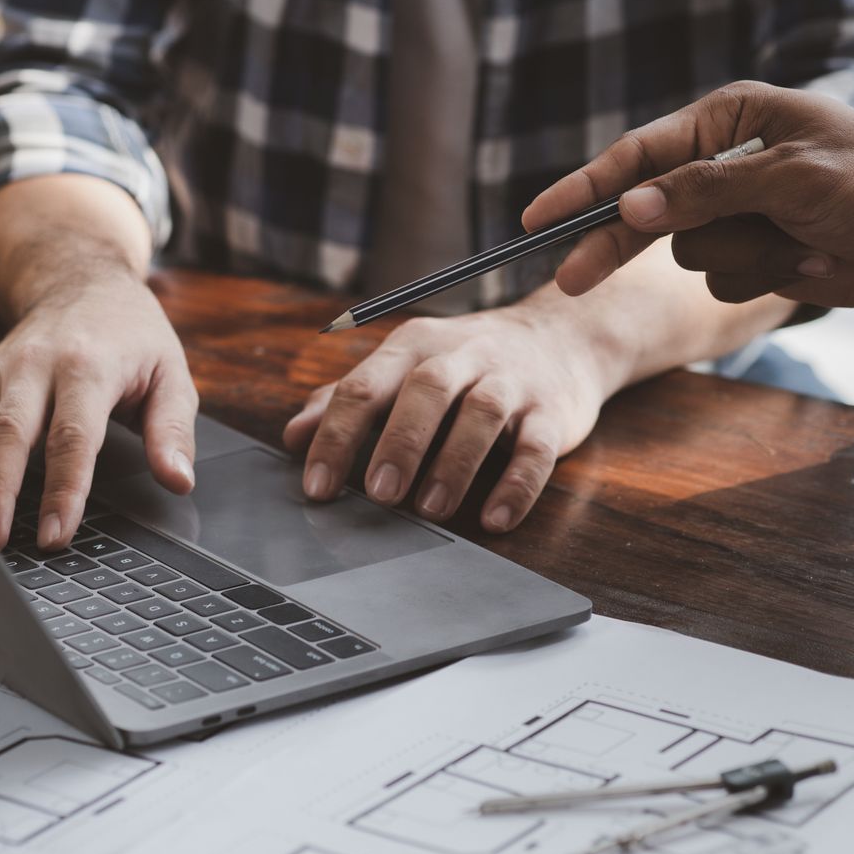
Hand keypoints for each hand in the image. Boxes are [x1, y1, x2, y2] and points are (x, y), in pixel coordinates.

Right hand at [0, 176, 195, 551]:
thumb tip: (177, 481)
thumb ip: (173, 430)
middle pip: (5, 431)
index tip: (55, 536)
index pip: (72, 437)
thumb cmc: (130, 335)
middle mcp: (34, 366)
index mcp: (89, 367)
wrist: (82, 281)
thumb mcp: (172, 374)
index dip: (63, 490)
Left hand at [283, 303, 616, 532]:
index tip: (317, 486)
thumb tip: (293, 436)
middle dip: (399, 443)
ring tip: (431, 509)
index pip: (365, 385)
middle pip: (425, 389)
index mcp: (413, 345)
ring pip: (481, 413)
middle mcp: (460, 355)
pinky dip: (517, 485)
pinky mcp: (551, 411)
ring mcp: (510, 380)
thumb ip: (351, 399)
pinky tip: (495, 518)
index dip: (337, 436)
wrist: (560, 336)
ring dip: (454, 463)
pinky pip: (537, 447)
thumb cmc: (465, 362)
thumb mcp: (406, 367)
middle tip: (379, 495)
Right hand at [518, 81, 853, 308]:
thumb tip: (630, 209)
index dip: (586, 187)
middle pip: (643, 211)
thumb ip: (704, 193)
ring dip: (742, 257)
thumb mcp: (791, 179)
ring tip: (804, 241)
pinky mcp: (755, 254)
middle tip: (572, 281)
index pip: (639, 154)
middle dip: (620, 245)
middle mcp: (724, 163)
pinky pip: (720, 280)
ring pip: (686, 253)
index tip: (539, 219)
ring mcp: (737, 212)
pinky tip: (813, 259)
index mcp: (729, 120)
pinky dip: (764, 277)